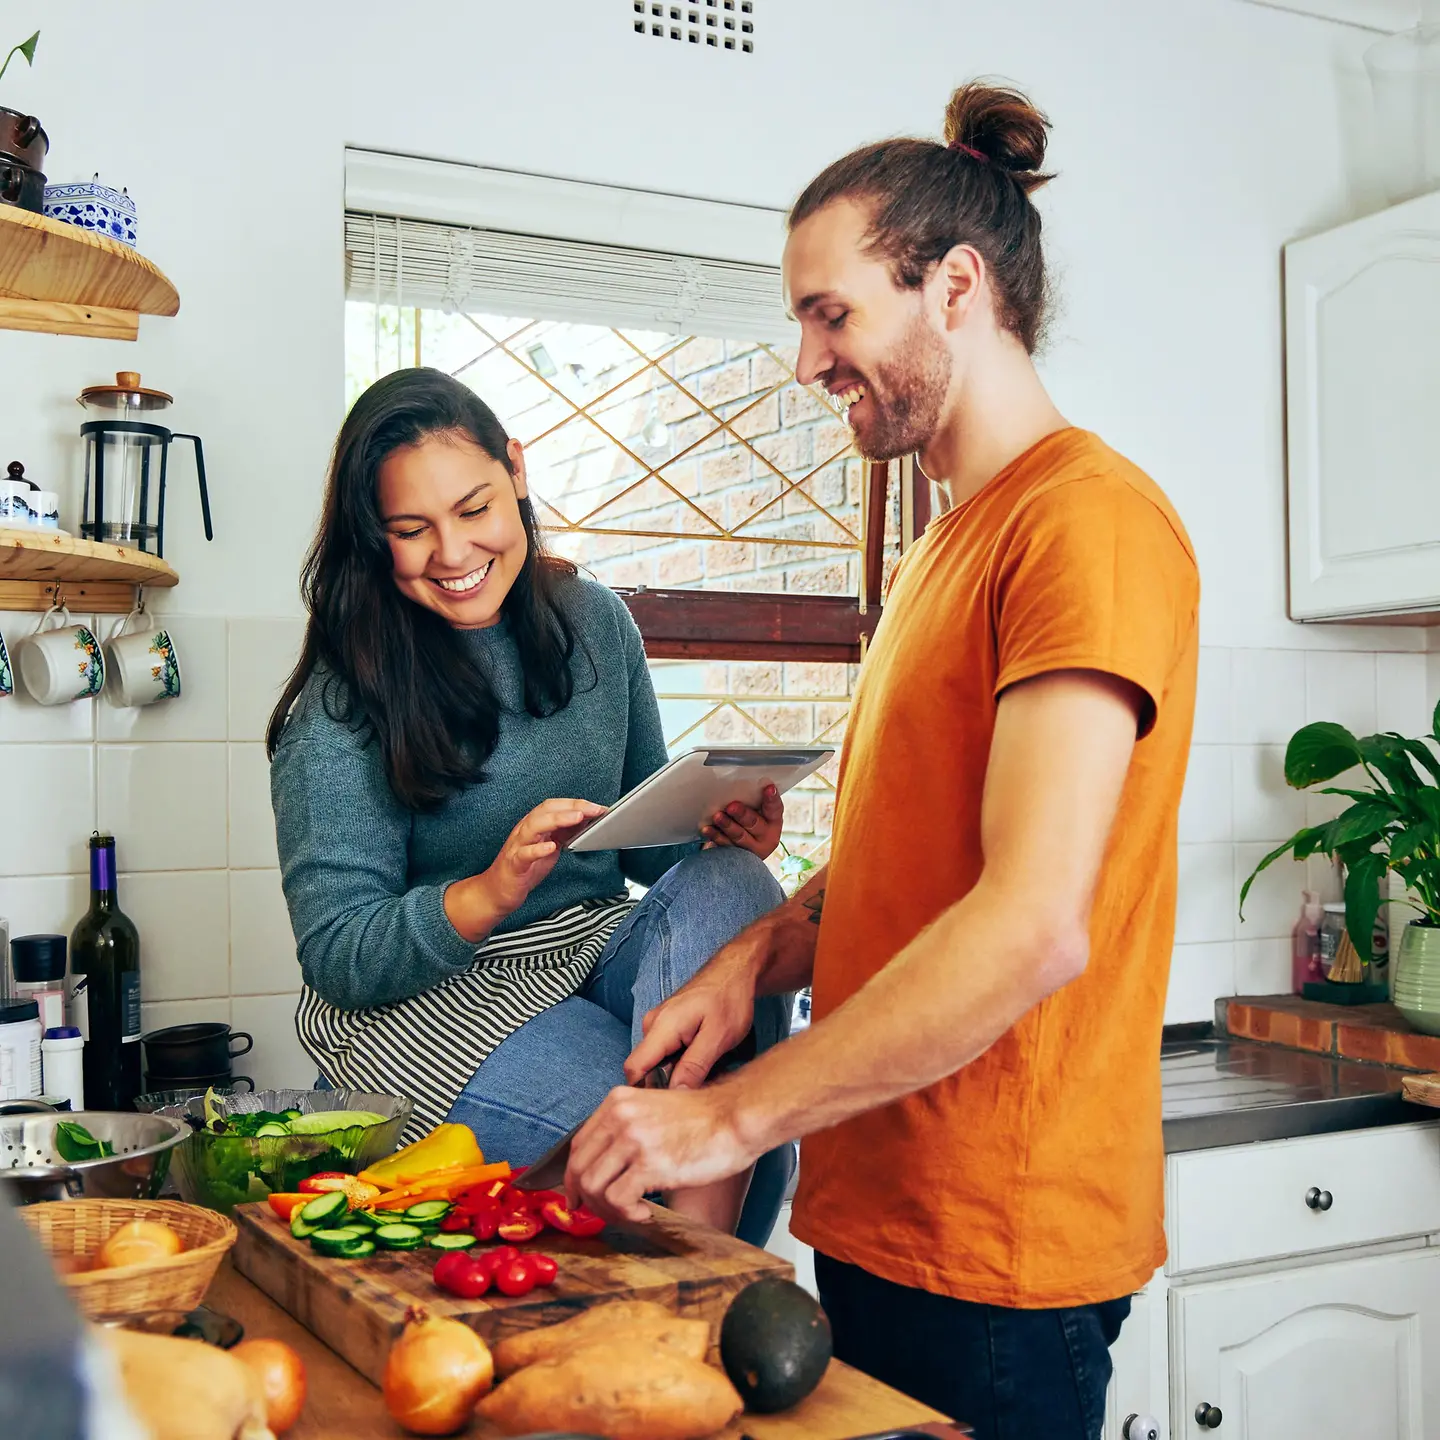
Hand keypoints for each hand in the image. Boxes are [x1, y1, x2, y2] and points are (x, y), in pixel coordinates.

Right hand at [482, 797, 606, 915]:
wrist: (498, 891)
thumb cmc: (525, 868)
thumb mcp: (550, 847)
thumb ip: (564, 833)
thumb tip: (586, 820)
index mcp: (534, 825)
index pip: (554, 806)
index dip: (576, 803)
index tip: (597, 807)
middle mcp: (524, 831)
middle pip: (545, 810)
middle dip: (571, 807)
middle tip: (594, 809)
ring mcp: (517, 846)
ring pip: (534, 826)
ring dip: (557, 820)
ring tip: (577, 818)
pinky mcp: (514, 865)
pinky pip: (524, 854)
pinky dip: (537, 849)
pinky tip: (551, 847)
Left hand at [564, 1083, 760, 1222]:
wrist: (736, 1117)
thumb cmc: (704, 1119)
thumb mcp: (654, 1110)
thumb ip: (625, 1129)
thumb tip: (602, 1167)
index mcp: (617, 1102)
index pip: (578, 1146)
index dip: (575, 1178)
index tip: (580, 1198)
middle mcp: (620, 1117)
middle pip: (580, 1169)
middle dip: (588, 1200)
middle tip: (607, 1213)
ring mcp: (634, 1140)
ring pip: (593, 1188)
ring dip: (608, 1210)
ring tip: (632, 1212)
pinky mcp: (650, 1164)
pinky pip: (618, 1200)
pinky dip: (627, 1215)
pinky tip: (645, 1213)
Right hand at [624, 929, 765, 1088]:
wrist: (735, 972)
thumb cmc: (729, 999)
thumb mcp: (717, 1037)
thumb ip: (694, 1067)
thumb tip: (674, 1096)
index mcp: (661, 1027)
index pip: (633, 1069)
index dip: (645, 1093)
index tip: (669, 1108)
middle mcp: (652, 1025)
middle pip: (645, 1070)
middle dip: (666, 1086)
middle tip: (697, 1094)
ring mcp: (658, 1025)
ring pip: (657, 1063)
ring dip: (676, 1075)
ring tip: (705, 1075)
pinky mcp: (667, 1027)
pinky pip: (665, 1054)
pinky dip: (681, 1064)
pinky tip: (702, 1064)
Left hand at [700, 784, 783, 858]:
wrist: (745, 854)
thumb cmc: (751, 823)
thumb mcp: (758, 812)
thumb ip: (753, 800)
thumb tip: (741, 781)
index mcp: (773, 821)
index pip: (775, 808)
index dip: (772, 799)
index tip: (769, 788)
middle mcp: (765, 836)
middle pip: (754, 824)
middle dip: (743, 814)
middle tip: (731, 806)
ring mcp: (750, 849)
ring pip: (739, 836)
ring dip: (727, 825)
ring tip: (717, 816)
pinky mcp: (736, 856)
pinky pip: (724, 845)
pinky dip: (715, 836)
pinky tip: (707, 829)